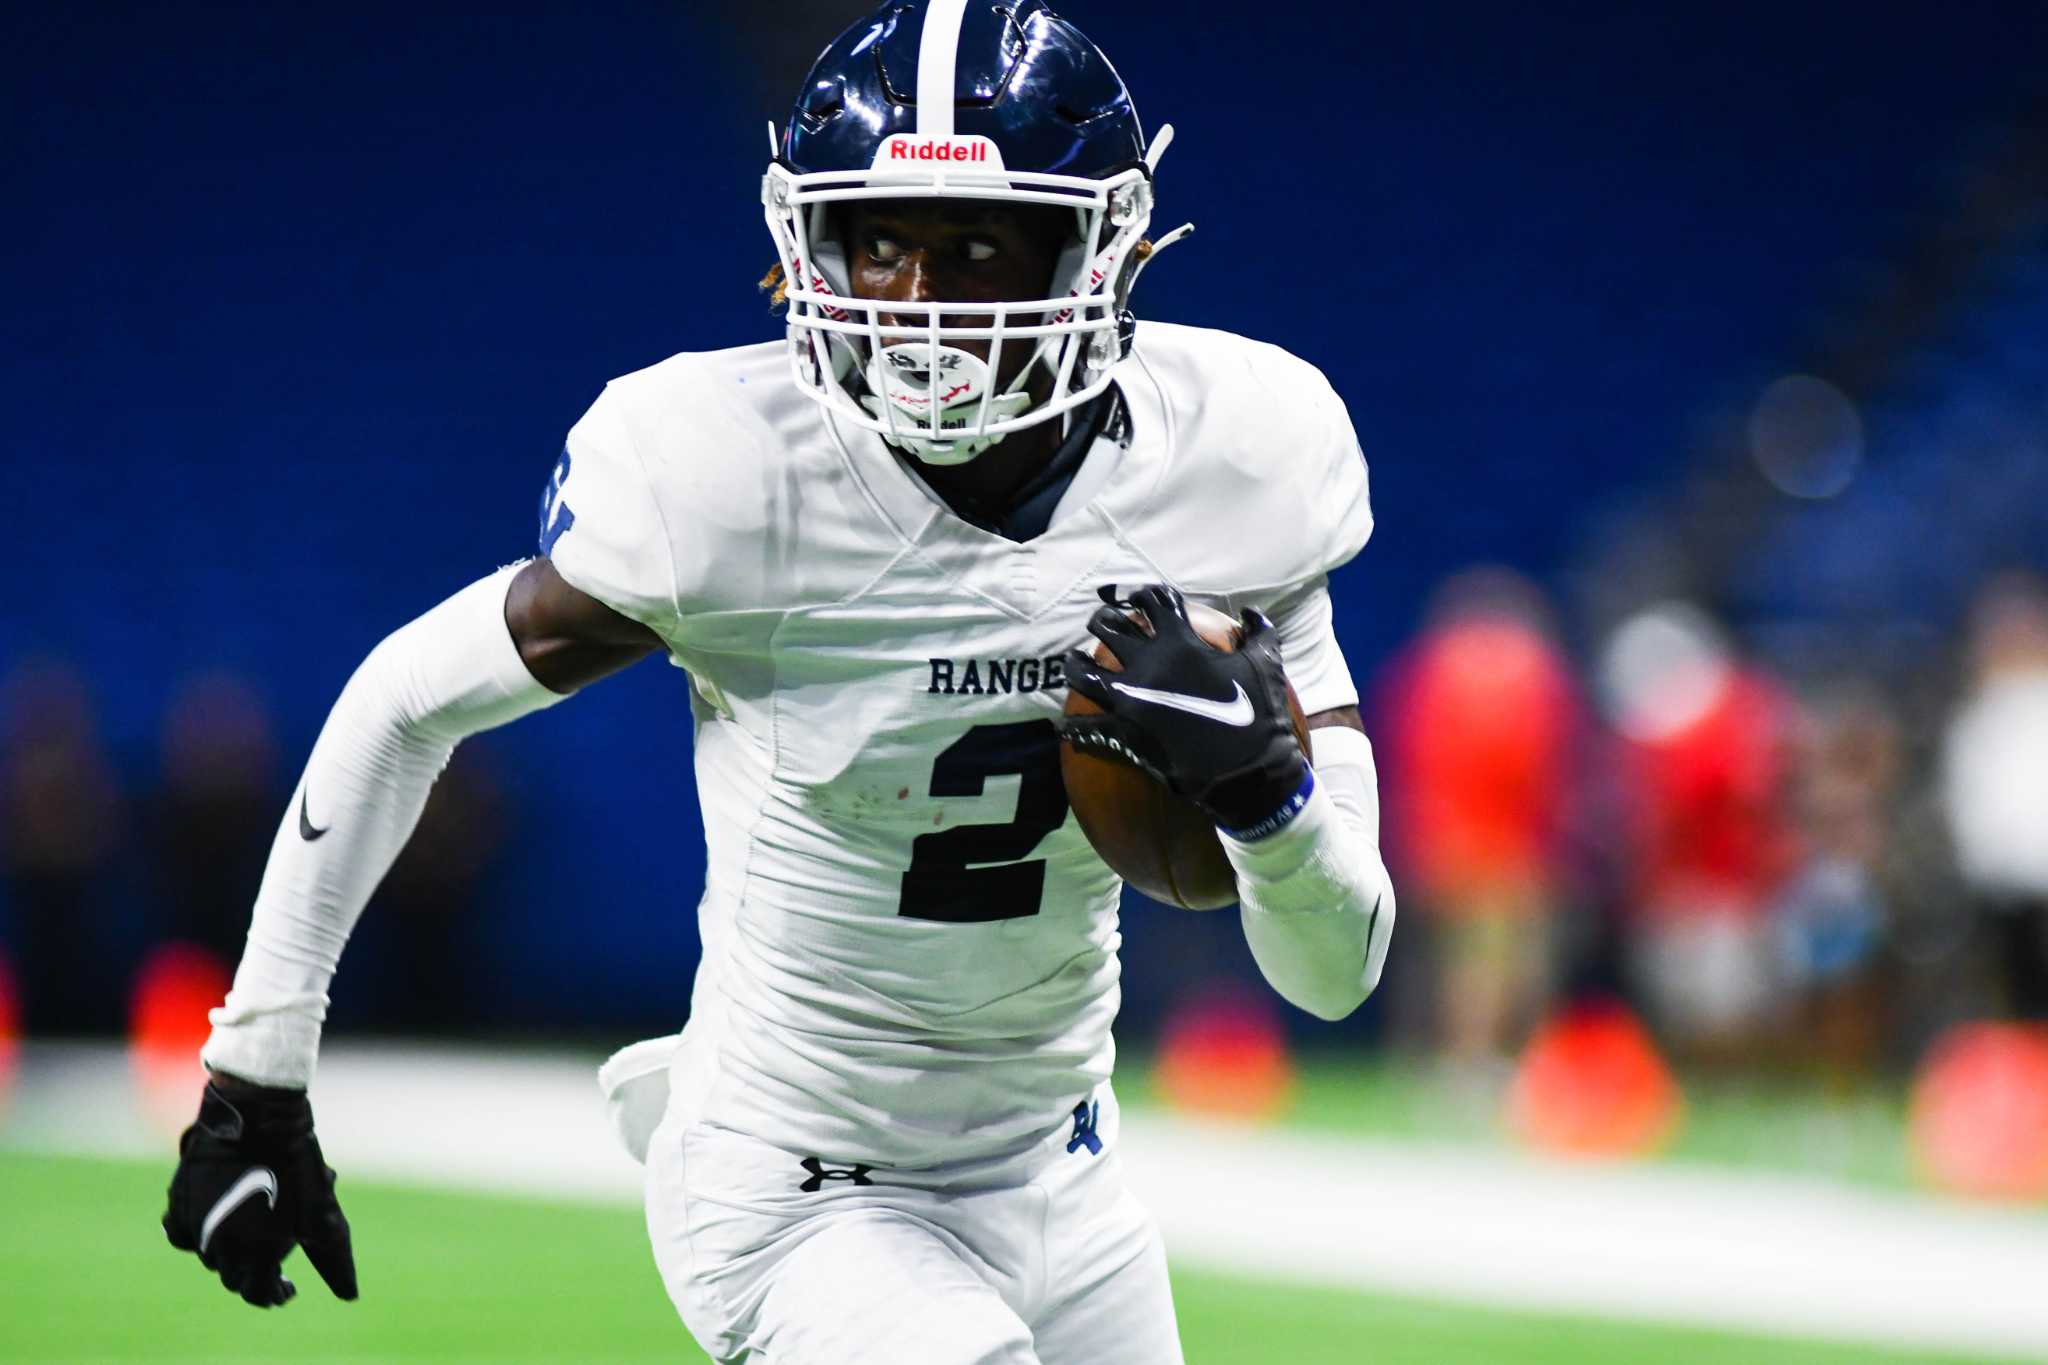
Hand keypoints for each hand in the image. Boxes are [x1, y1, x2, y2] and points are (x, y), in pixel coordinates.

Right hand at [163, 1075, 357, 1307]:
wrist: (259, 1116)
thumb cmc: (296, 1163)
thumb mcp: (323, 1213)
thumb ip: (332, 1258)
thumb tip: (349, 1294)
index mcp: (255, 1254)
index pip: (257, 1293)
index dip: (274, 1295)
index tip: (288, 1287)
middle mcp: (219, 1245)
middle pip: (233, 1277)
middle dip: (253, 1274)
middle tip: (271, 1262)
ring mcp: (195, 1223)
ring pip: (209, 1254)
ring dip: (230, 1252)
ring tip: (253, 1232)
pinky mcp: (179, 1200)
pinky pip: (179, 1232)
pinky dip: (195, 1234)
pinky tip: (211, 1225)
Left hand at [1060, 584, 1307, 830]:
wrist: (1248, 769)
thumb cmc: (1257, 714)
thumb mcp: (1267, 665)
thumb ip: (1260, 633)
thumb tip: (1253, 613)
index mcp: (1180, 642)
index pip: (1154, 601)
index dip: (1146, 595)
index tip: (1141, 598)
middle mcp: (1148, 663)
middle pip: (1108, 626)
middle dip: (1104, 620)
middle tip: (1105, 623)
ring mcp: (1131, 698)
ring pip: (1081, 672)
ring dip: (1074, 664)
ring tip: (1073, 662)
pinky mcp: (1124, 731)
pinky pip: (1087, 728)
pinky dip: (1075, 729)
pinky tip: (1068, 728)